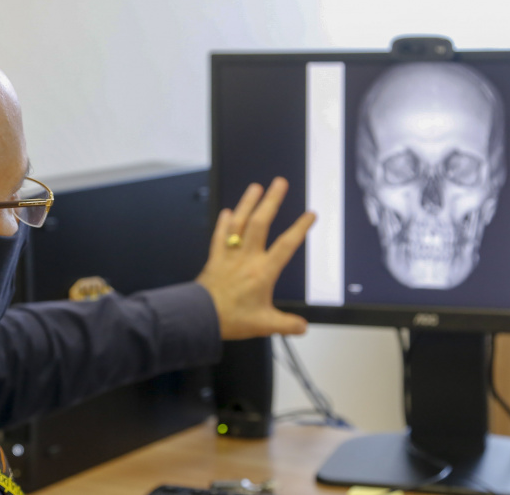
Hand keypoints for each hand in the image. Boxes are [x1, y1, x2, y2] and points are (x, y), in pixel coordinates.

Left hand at [196, 177, 314, 339]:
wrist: (200, 318)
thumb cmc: (230, 320)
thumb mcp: (264, 325)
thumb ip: (286, 324)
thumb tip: (302, 327)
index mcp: (262, 273)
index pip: (286, 245)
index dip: (299, 228)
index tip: (310, 215)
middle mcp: (246, 259)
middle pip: (261, 223)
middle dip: (272, 201)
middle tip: (279, 183)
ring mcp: (229, 256)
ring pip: (240, 224)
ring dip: (248, 203)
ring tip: (255, 187)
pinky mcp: (214, 259)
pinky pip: (220, 236)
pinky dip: (223, 223)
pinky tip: (227, 211)